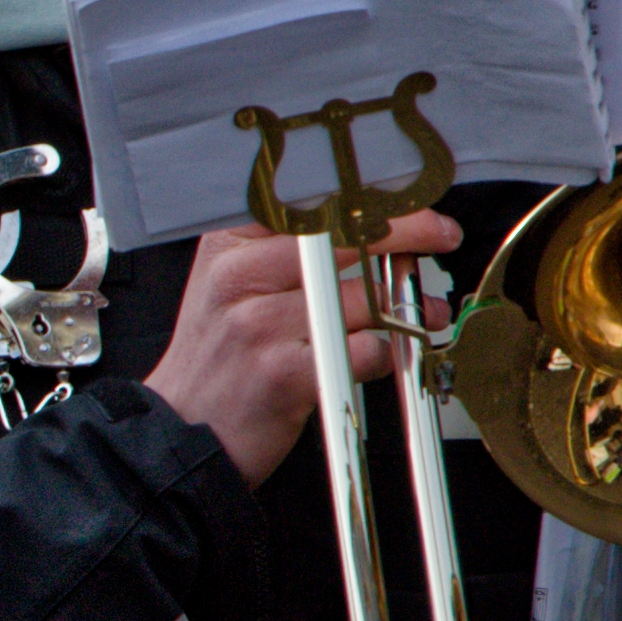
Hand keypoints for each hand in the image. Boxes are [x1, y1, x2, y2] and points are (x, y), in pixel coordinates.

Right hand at [140, 209, 456, 486]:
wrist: (182, 428)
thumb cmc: (219, 358)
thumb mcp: (233, 285)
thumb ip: (287, 250)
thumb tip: (371, 221)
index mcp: (229, 245)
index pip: (310, 198)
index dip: (368, 192)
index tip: (408, 195)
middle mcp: (239, 277)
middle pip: (342, 235)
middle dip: (407, 228)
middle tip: (439, 233)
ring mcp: (259, 325)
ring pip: (359, 296)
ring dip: (406, 304)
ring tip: (423, 310)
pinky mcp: (283, 373)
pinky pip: (361, 350)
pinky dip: (385, 353)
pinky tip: (385, 353)